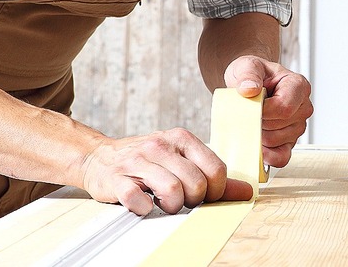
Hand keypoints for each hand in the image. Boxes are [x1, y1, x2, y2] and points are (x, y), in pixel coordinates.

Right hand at [80, 128, 252, 215]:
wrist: (100, 157)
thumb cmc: (147, 161)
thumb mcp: (181, 160)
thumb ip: (213, 175)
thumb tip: (247, 191)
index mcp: (181, 138)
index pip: (216, 168)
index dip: (216, 190)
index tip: (206, 195)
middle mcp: (160, 145)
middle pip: (196, 183)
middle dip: (194, 200)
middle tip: (183, 200)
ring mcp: (137, 160)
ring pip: (171, 191)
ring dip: (172, 206)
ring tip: (164, 203)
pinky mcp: (116, 178)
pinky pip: (138, 199)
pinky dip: (145, 208)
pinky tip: (144, 204)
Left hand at [224, 55, 313, 167]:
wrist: (249, 85)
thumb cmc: (252, 75)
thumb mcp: (247, 66)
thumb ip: (248, 74)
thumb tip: (249, 90)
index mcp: (298, 86)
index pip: (284, 107)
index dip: (263, 112)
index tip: (250, 106)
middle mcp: (302, 108)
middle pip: (279, 126)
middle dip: (257, 122)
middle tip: (247, 111)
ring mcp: (297, 127)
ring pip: (276, 141)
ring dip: (258, 135)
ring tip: (252, 120)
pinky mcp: (289, 143)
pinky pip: (282, 157)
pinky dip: (267, 156)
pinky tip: (256, 146)